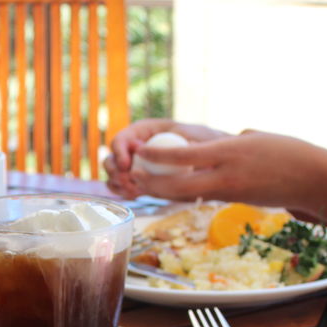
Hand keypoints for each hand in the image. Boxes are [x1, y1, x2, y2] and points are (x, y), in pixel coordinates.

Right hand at [104, 120, 231, 197]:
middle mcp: (137, 147)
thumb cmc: (207, 142)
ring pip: (114, 175)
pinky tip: (137, 195)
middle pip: (112, 157)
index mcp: (145, 130)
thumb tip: (176, 148)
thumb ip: (186, 141)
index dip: (119, 150)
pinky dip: (125, 192)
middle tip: (128, 181)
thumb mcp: (199, 137)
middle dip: (114, 171)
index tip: (126, 165)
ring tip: (134, 191)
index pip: (122, 138)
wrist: (215, 160)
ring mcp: (137, 166)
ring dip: (118, 184)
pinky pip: (124, 188)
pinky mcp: (142, 181)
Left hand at [120, 129, 326, 209]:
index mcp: (229, 152)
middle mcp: (226, 175)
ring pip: (189, 194)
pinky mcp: (235, 201)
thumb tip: (206, 146)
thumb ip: (227, 142)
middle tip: (133, 177)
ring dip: (165, 191)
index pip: (184, 156)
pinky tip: (172, 190)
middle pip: (178, 185)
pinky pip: (205, 196)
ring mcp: (230, 192)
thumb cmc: (289, 152)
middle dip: (153, 184)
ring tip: (144, 184)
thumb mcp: (254, 138)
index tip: (139, 150)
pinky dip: (186, 193)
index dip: (157, 156)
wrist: (314, 180)